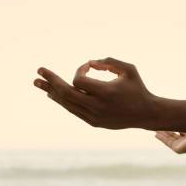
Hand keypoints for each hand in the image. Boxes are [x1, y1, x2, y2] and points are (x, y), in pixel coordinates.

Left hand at [33, 57, 156, 129]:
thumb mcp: (128, 69)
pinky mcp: (94, 123)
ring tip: (38, 83)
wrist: (146, 114)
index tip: (89, 66)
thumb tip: (89, 63)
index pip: (79, 80)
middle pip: (66, 93)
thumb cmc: (138, 88)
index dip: (81, 70)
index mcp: (106, 93)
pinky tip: (53, 94)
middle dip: (51, 80)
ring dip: (52, 91)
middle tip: (39, 70)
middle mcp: (97, 107)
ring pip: (67, 103)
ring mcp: (94, 117)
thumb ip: (109, 61)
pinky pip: (74, 110)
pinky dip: (63, 101)